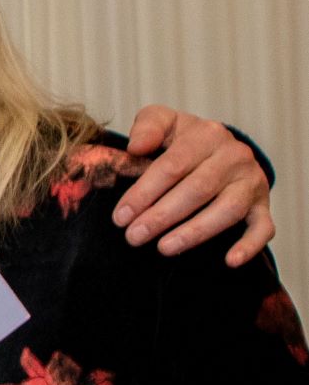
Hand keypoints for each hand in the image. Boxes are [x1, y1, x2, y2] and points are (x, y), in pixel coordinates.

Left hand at [118, 107, 273, 263]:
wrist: (220, 149)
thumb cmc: (182, 140)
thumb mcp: (164, 123)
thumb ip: (148, 127)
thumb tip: (136, 147)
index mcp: (207, 135)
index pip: (172, 165)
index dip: (144, 192)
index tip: (121, 216)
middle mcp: (234, 156)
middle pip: (198, 189)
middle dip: (162, 216)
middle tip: (134, 237)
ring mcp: (251, 182)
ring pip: (228, 209)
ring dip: (195, 232)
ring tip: (164, 248)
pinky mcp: (262, 205)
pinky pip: (263, 227)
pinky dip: (249, 245)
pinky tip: (230, 261)